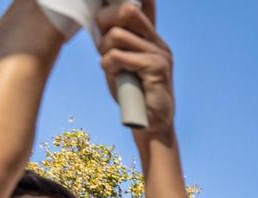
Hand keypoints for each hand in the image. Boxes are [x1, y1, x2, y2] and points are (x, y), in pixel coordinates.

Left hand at [95, 1, 175, 136]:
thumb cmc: (132, 94)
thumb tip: (97, 16)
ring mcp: (160, 54)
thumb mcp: (121, 62)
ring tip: (111, 67)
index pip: (138, 5)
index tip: (103, 18)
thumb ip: (114, 41)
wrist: (151, 125)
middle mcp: (158, 42)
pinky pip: (118, 56)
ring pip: (117, 36)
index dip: (114, 6)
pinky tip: (115, 76)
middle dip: (105, 24)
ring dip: (105, 51)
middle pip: (126, 10)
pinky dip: (109, 65)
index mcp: (151, 38)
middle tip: (103, 47)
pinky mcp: (157, 67)